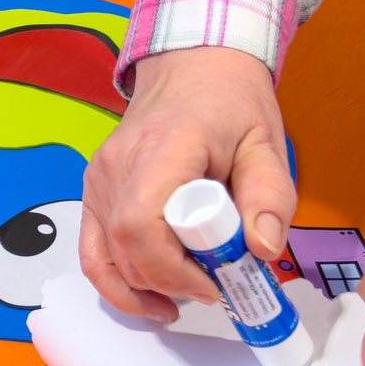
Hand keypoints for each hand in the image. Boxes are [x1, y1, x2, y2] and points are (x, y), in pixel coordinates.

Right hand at [79, 46, 292, 320]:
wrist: (192, 69)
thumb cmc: (228, 103)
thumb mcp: (266, 144)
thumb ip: (270, 197)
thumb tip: (263, 249)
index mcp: (162, 150)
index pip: (140, 225)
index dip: (173, 270)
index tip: (214, 284)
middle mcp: (119, 166)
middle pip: (124, 250)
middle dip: (171, 284)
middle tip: (217, 285)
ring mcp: (99, 180)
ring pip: (105, 259)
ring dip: (145, 290)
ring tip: (189, 296)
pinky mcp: (94, 192)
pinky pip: (93, 251)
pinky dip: (117, 282)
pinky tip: (150, 296)